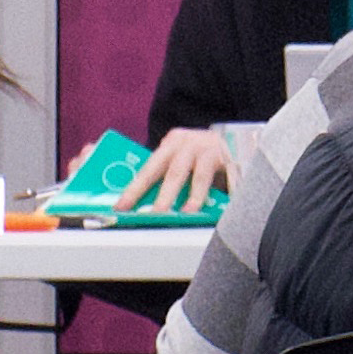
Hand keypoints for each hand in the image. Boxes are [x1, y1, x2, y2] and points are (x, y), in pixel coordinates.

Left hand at [115, 127, 235, 215]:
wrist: (226, 139)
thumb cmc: (195, 154)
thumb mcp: (177, 157)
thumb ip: (164, 174)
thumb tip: (140, 204)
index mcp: (171, 143)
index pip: (149, 169)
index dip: (135, 190)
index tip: (122, 207)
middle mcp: (190, 144)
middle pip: (175, 172)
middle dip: (164, 196)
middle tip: (156, 215)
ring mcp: (211, 151)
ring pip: (200, 177)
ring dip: (193, 197)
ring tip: (187, 214)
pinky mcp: (230, 160)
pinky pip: (226, 181)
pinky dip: (221, 195)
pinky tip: (219, 209)